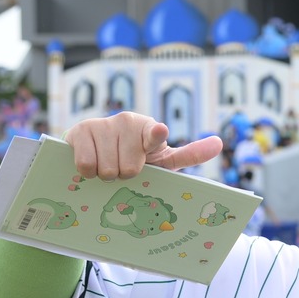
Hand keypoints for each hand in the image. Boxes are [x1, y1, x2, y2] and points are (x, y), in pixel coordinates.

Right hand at [66, 112, 221, 180]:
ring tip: (108, 165)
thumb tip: (218, 143)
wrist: (97, 148)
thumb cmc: (136, 156)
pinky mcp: (80, 131)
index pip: (156, 135)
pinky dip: (88, 172)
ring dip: (107, 176)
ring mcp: (103, 124)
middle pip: (130, 169)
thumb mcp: (163, 158)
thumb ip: (189, 154)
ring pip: (107, 170)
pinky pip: (86, 165)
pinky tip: (92, 163)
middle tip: (124, 168)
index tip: (160, 132)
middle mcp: (127, 121)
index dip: (156, 135)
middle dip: (126, 176)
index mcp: (150, 129)